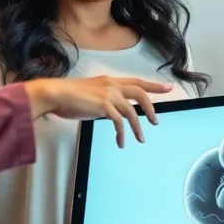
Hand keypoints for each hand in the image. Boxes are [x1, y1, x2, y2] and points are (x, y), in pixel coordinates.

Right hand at [23, 76, 172, 147]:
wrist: (55, 94)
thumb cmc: (68, 96)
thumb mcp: (90, 93)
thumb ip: (103, 98)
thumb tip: (110, 110)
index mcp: (110, 80)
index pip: (136, 82)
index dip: (153, 85)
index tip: (167, 87)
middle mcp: (112, 85)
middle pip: (140, 94)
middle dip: (151, 107)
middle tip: (157, 121)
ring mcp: (109, 94)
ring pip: (132, 112)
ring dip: (138, 127)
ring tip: (141, 139)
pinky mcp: (104, 106)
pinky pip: (119, 122)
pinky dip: (122, 134)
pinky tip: (121, 142)